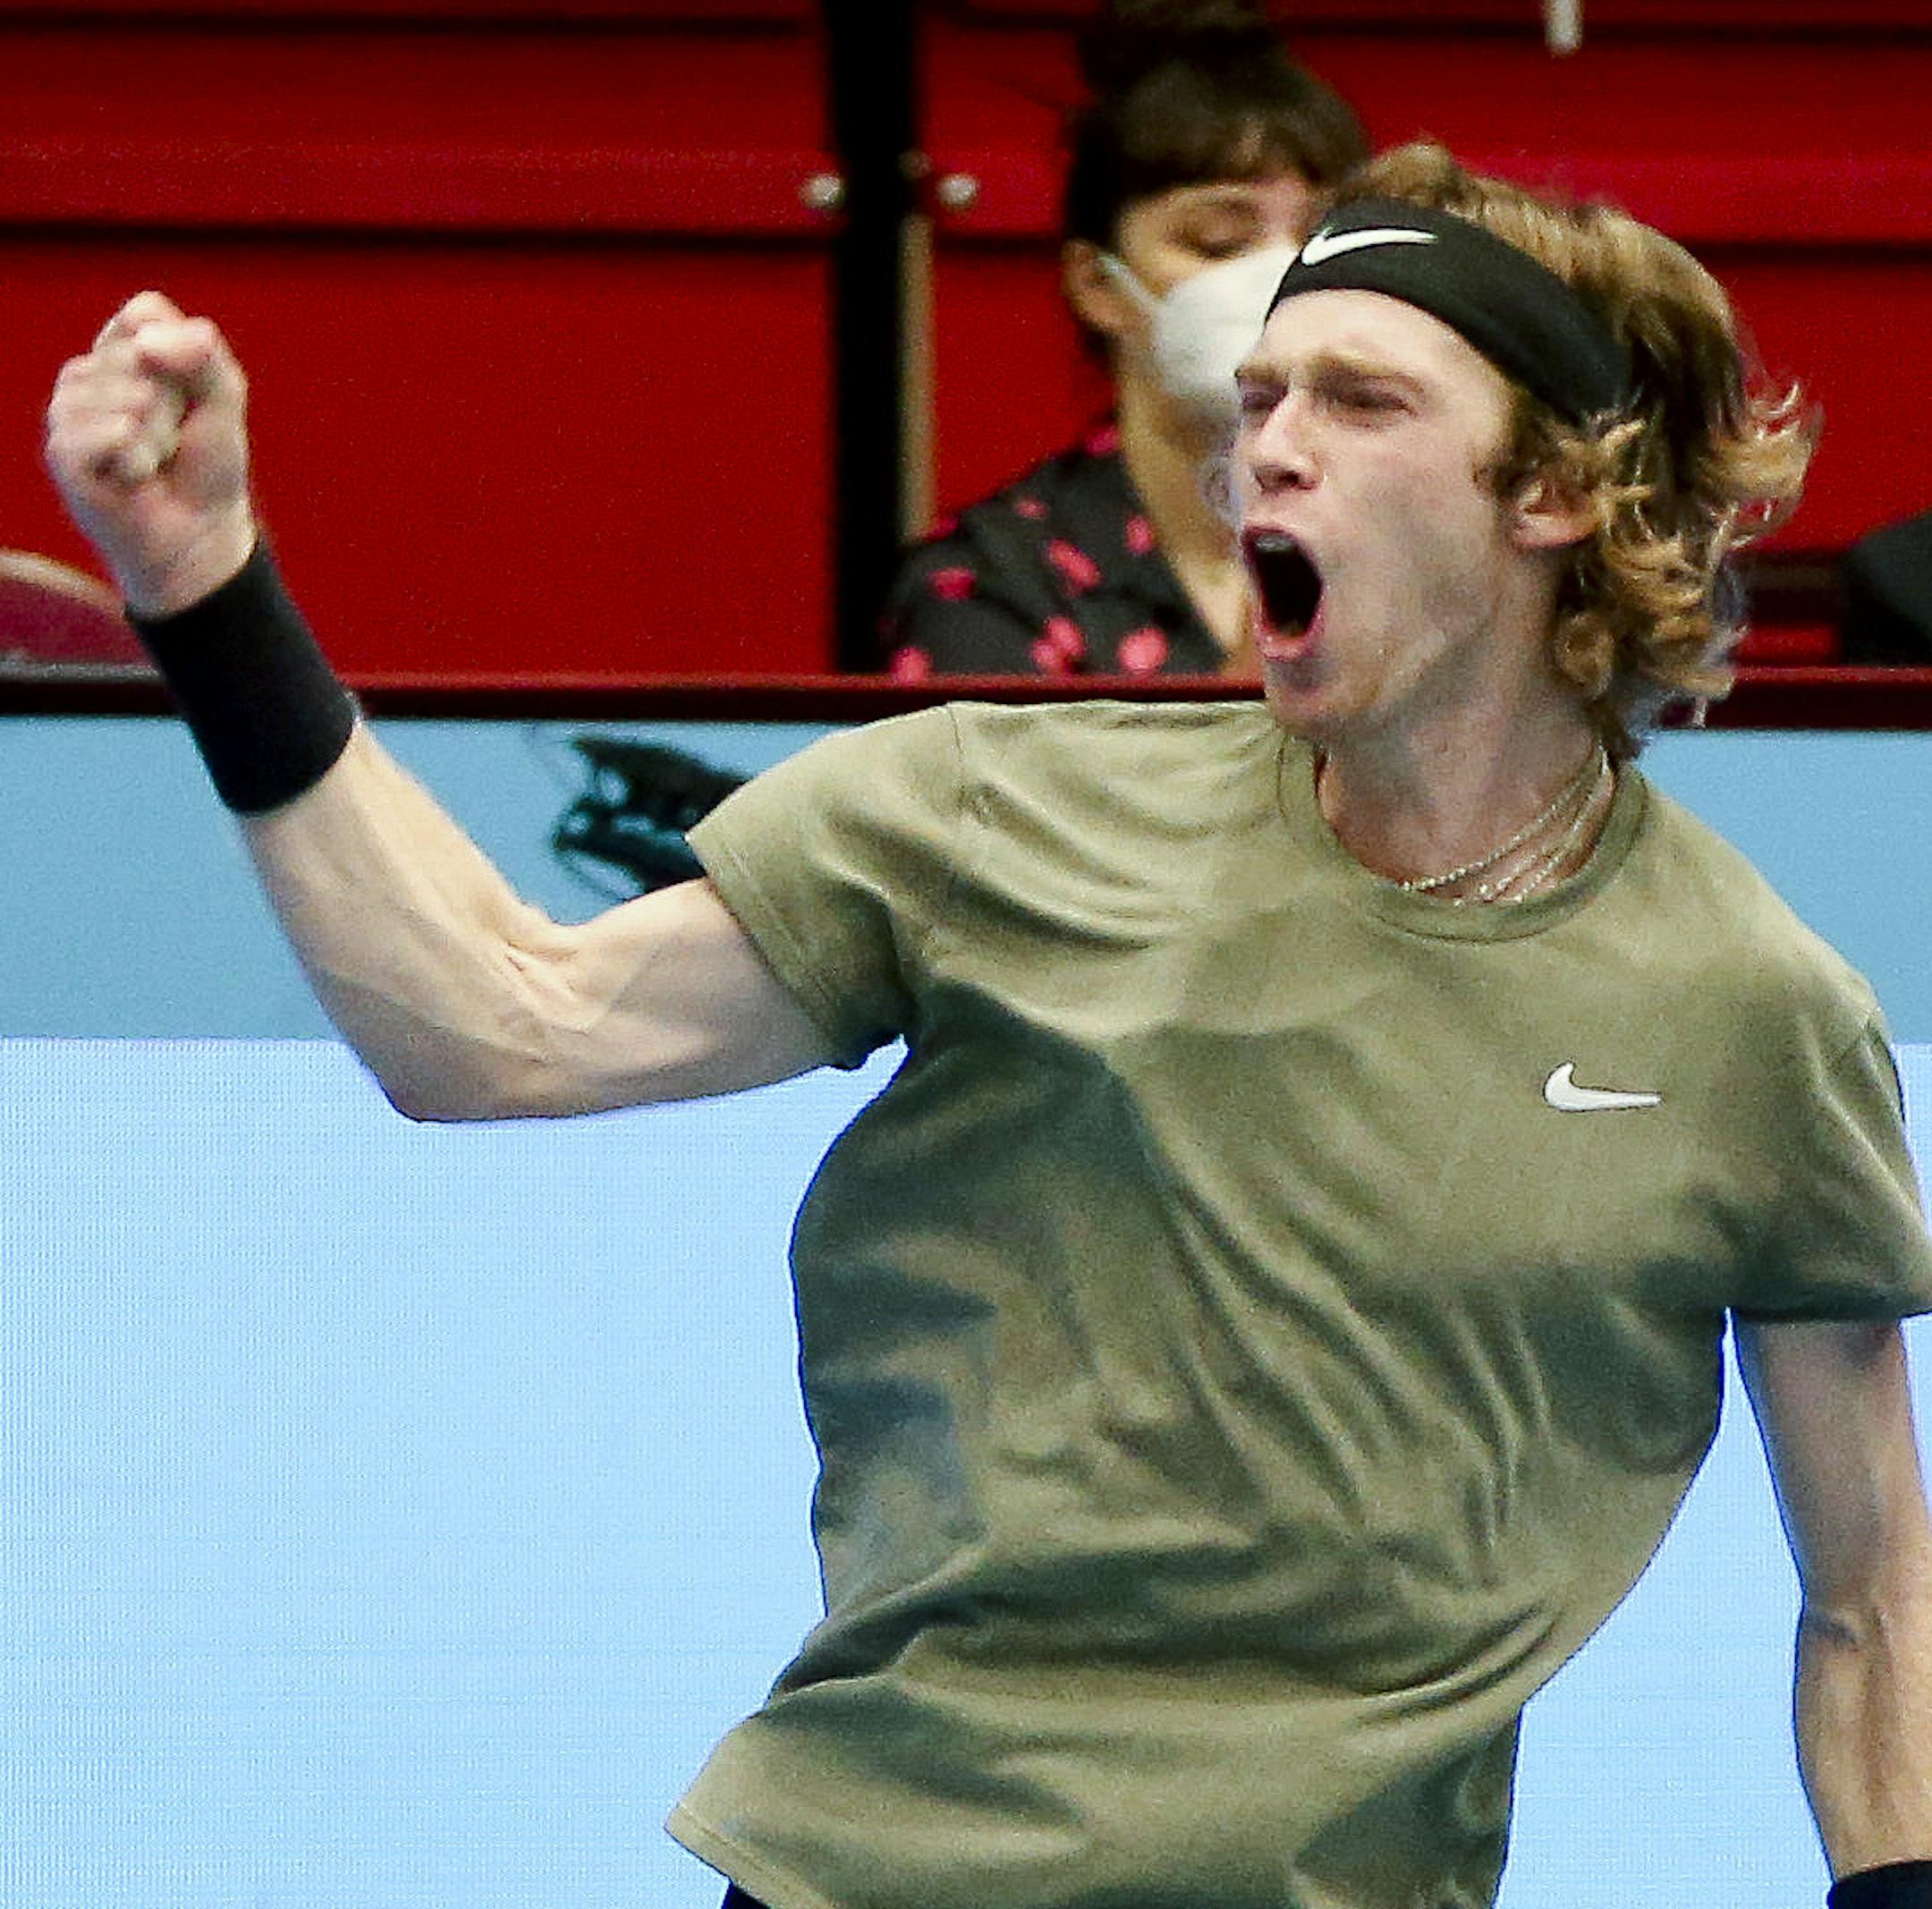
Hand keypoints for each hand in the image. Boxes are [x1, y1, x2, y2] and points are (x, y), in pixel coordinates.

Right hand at [44, 291, 257, 615]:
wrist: (201, 533)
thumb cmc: (207, 465)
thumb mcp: (224, 399)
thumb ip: (204, 355)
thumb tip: (148, 342)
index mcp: (120, 351)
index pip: (146, 313)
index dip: (186, 357)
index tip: (191, 398)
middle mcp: (86, 374)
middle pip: (143, 355)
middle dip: (178, 403)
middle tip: (174, 439)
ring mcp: (67, 411)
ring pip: (130, 396)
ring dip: (161, 435)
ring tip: (156, 460)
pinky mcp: (62, 452)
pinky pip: (111, 432)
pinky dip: (140, 458)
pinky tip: (136, 478)